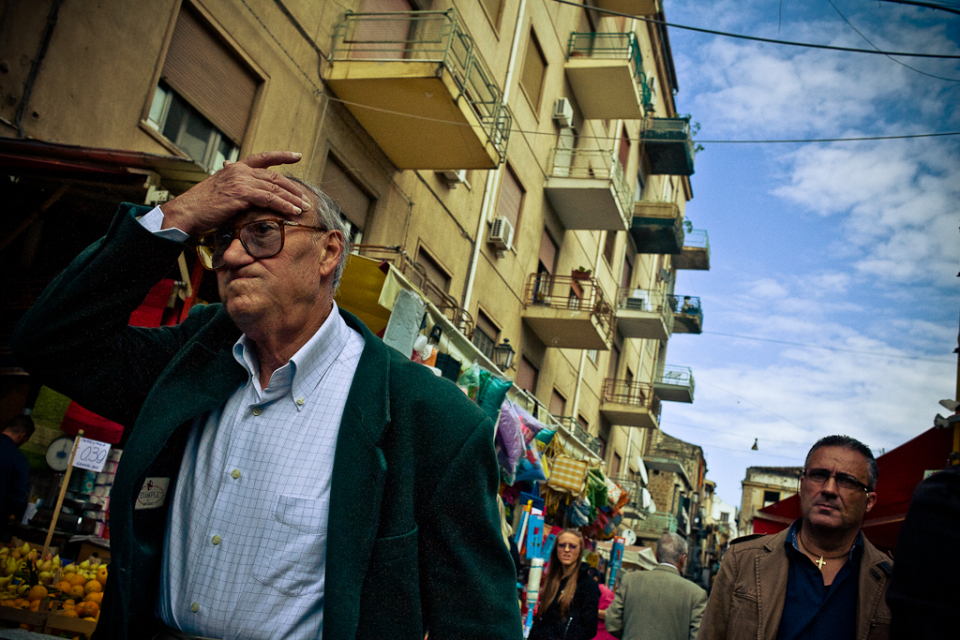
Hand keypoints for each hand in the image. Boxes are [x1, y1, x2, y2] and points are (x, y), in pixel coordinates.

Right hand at [159, 151, 311, 235]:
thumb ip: (235, 187)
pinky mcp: (241, 194)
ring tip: (304, 207)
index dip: (282, 156)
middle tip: (305, 198)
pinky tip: (292, 212)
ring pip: (274, 188)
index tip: (297, 155)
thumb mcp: (221, 191)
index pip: (263, 158)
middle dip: (292, 188)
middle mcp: (239, 171)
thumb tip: (247, 192)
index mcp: (235, 168)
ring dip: (292, 199)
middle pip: (274, 177)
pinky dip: (283, 205)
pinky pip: (269, 198)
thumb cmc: (202, 207)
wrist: (186, 213)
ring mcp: (240, 181)